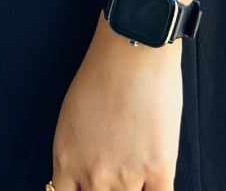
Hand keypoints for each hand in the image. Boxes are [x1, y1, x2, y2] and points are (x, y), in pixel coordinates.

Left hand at [49, 14, 182, 189]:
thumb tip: (84, 173)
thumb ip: (77, 151)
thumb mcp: (72, 116)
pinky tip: (156, 181)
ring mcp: (127, 177)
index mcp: (66, 160)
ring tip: (137, 168)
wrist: (132, 48)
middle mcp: (93, 175)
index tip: (91, 187)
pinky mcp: (159, 170)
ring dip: (132, 190)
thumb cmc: (101, 70)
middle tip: (116, 179)